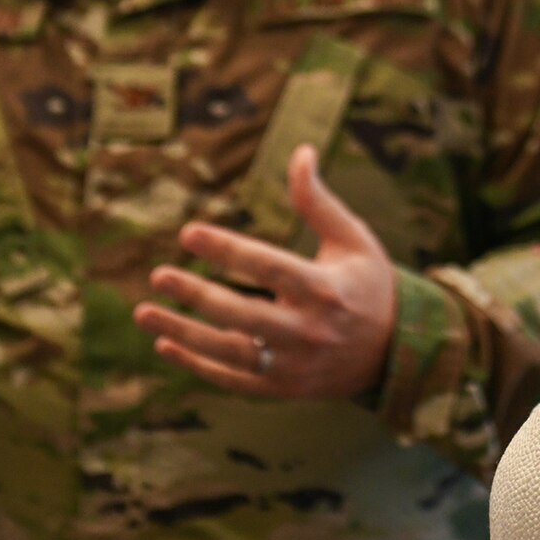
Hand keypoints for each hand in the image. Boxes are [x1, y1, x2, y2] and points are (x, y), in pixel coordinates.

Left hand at [135, 144, 397, 398]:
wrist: (395, 354)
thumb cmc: (368, 284)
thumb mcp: (352, 239)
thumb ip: (318, 201)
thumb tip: (300, 151)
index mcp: (326, 290)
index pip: (269, 268)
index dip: (228, 250)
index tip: (189, 232)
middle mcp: (309, 332)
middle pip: (243, 315)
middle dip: (197, 296)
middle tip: (159, 274)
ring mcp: (295, 366)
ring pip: (230, 353)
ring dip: (183, 334)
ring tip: (143, 313)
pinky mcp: (284, 388)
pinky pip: (233, 380)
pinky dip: (197, 365)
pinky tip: (164, 345)